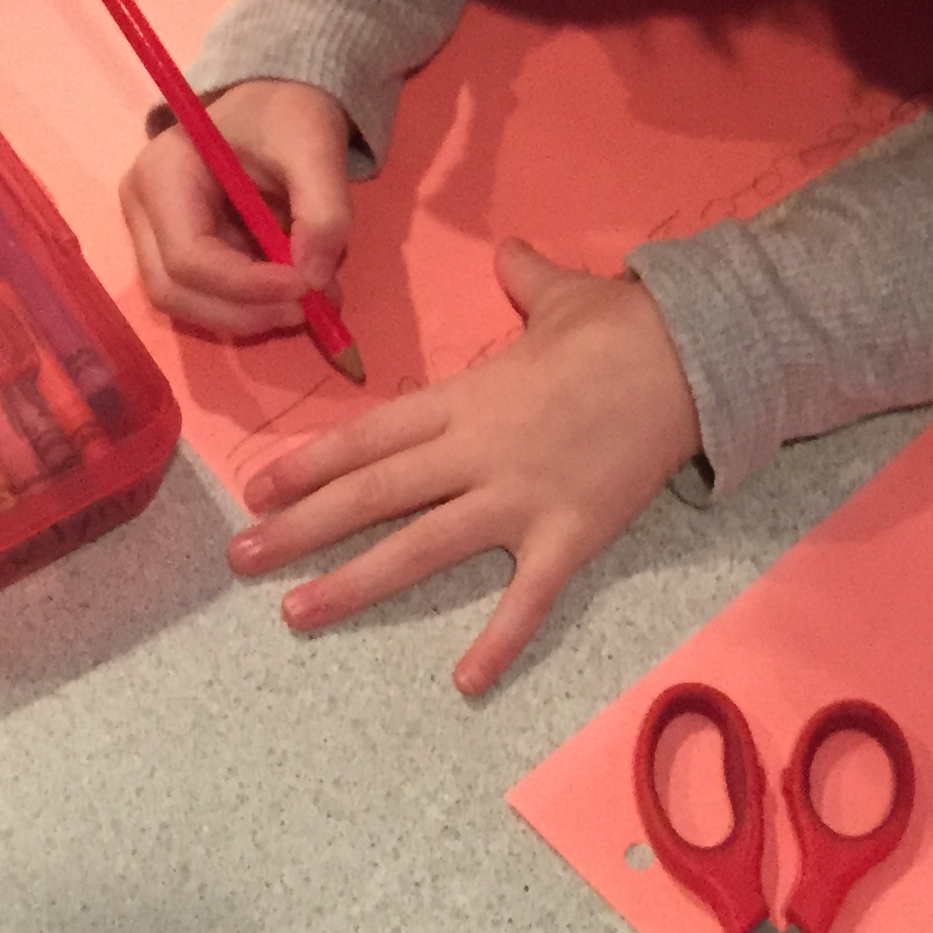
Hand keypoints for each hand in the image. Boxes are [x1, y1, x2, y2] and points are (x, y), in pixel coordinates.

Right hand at [118, 78, 352, 336]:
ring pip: (189, 304)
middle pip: (175, 291)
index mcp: (163, 173)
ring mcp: (154, 235)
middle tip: (311, 308)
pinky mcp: (177, 252)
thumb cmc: (288, 115)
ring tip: (311, 297)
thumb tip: (315, 280)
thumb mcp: (316, 148)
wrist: (280, 104)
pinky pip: (207, 297)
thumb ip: (324, 212)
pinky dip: (252, 305)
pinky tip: (293, 288)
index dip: (246, 285)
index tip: (306, 287)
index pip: (188, 256)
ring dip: (251, 314)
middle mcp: (144, 210)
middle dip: (245, 311)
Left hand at [229, 240, 702, 693]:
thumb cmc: (622, 325)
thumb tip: (511, 250)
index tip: (257, 488)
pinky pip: (527, 599)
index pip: (371, 435)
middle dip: (301, 527)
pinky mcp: (569, 534)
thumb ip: (524, 278)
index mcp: (466, 397)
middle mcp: (477, 450)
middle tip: (241, 557)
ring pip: (421, 547)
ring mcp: (519, 496)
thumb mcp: (562, 294)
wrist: (691, 358)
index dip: (310, 462)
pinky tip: (464, 682)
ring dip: (355, 583)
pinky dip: (498, 641)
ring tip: (296, 612)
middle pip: (373, 493)